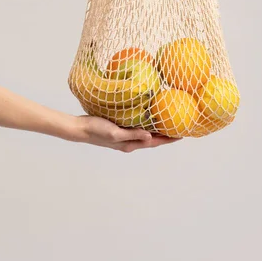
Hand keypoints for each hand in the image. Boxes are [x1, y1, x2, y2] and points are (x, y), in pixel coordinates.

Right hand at [64, 114, 180, 151]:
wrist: (80, 128)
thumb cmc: (96, 130)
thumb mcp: (115, 133)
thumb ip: (132, 134)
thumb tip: (150, 136)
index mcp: (130, 144)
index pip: (154, 142)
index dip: (168, 139)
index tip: (182, 135)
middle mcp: (129, 142)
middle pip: (152, 139)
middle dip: (165, 135)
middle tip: (179, 127)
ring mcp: (124, 136)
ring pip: (145, 133)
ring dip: (156, 129)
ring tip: (167, 122)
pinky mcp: (119, 129)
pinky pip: (137, 127)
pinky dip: (145, 123)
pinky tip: (147, 116)